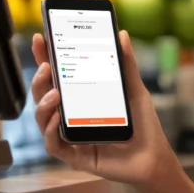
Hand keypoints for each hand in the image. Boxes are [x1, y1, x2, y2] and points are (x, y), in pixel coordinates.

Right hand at [29, 32, 175, 186]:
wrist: (153, 157)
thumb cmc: (143, 125)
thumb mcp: (134, 91)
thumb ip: (126, 64)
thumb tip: (121, 35)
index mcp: (81, 98)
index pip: (58, 75)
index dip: (45, 57)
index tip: (41, 39)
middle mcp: (71, 116)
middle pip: (44, 95)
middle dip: (40, 79)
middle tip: (46, 67)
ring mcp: (70, 136)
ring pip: (42, 119)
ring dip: (43, 104)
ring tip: (55, 94)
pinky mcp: (74, 156)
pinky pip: (52, 145)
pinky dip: (50, 131)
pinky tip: (56, 120)